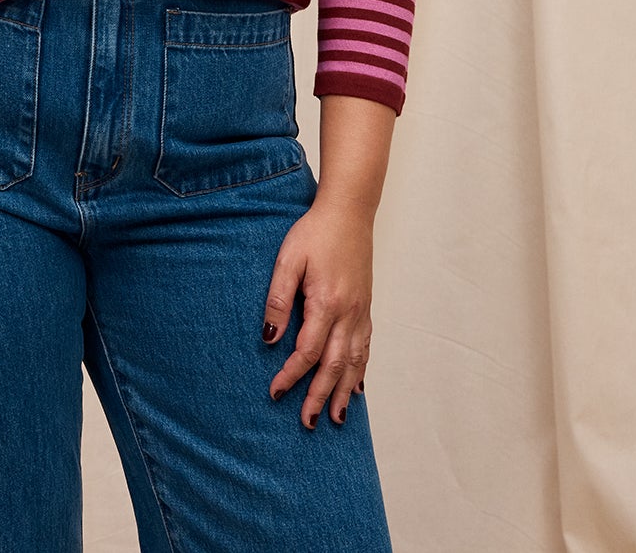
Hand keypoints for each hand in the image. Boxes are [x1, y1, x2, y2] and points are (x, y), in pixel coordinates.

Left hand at [261, 200, 372, 428]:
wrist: (349, 212)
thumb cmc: (315, 233)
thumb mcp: (288, 260)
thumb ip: (278, 299)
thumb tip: (269, 337)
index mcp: (326, 304)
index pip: (308, 352)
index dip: (291, 375)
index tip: (276, 392)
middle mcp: (348, 314)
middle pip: (334, 366)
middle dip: (321, 396)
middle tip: (308, 422)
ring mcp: (361, 312)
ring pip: (355, 362)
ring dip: (345, 392)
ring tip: (337, 417)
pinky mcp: (366, 307)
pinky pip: (366, 347)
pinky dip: (362, 370)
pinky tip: (358, 386)